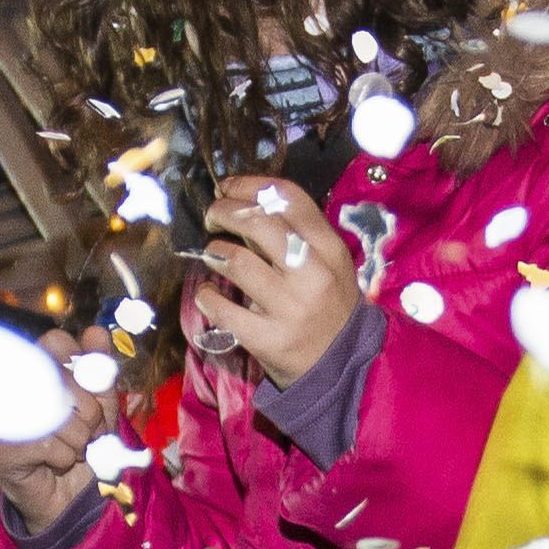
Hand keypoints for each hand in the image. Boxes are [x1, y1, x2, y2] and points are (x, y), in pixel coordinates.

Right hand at [0, 328, 125, 534]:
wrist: (68, 497)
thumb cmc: (81, 446)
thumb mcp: (100, 407)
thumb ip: (98, 373)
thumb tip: (96, 332)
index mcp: (35, 368)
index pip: (55, 342)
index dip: (82, 364)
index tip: (93, 390)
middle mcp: (11, 385)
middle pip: (62, 379)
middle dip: (90, 411)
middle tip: (89, 431)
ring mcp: (1, 415)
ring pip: (58, 414)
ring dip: (79, 440)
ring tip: (73, 449)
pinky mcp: (0, 447)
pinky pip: (49, 445)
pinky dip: (64, 458)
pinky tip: (55, 463)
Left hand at [193, 181, 362, 388]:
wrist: (343, 364)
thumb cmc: (329, 304)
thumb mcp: (329, 263)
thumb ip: (298, 234)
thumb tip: (244, 202)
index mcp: (330, 249)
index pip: (288, 199)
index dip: (249, 185)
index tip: (227, 186)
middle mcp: (313, 274)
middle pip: (259, 223)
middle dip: (225, 211)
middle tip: (212, 216)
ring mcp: (290, 308)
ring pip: (237, 262)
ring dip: (214, 252)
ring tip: (212, 254)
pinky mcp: (269, 338)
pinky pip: (224, 309)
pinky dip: (207, 297)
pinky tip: (206, 294)